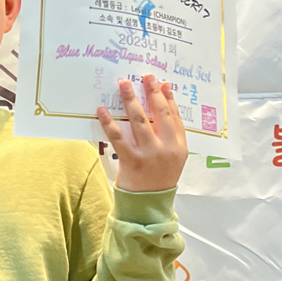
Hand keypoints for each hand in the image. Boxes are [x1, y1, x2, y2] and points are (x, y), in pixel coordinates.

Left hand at [96, 75, 187, 191]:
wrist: (149, 204)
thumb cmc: (159, 178)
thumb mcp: (172, 158)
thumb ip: (169, 136)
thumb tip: (160, 109)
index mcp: (179, 146)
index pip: (175, 116)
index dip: (169, 98)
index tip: (163, 83)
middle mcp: (166, 148)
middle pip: (160, 114)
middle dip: (152, 92)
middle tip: (145, 76)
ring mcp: (149, 154)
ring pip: (139, 121)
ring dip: (130, 100)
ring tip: (123, 84)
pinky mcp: (131, 160)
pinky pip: (118, 137)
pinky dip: (109, 122)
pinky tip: (102, 110)